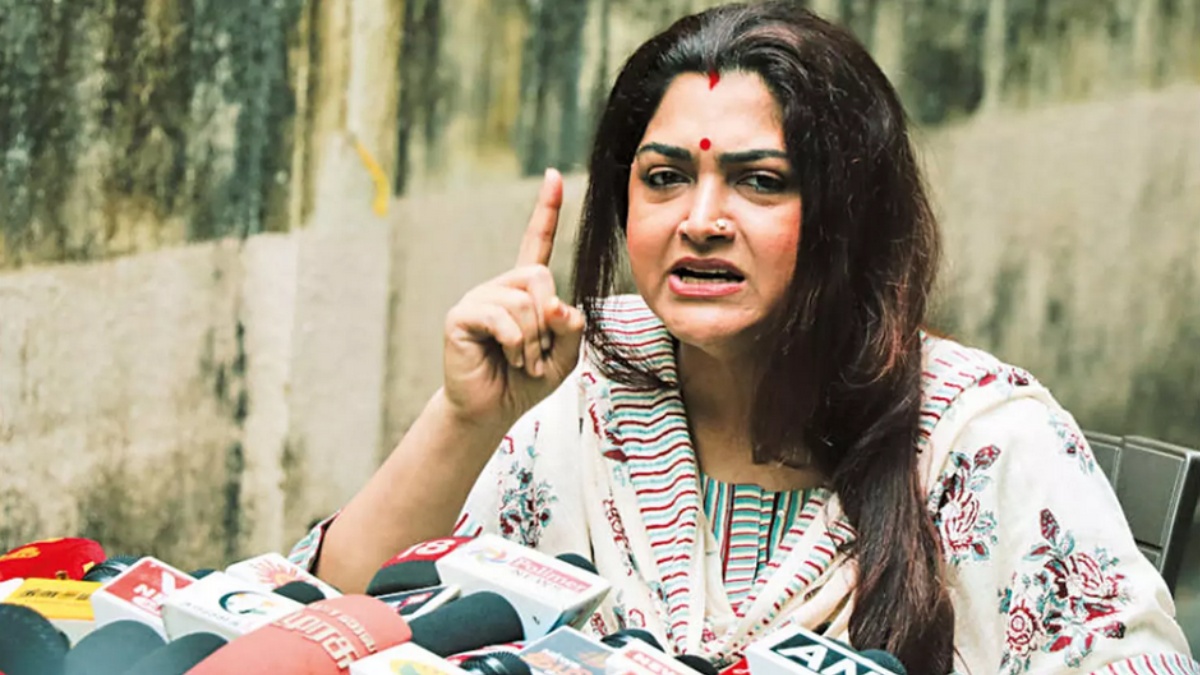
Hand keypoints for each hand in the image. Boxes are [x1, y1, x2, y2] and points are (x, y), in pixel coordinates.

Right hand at [441, 169, 585, 429]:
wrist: (491, 409)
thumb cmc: (526, 379)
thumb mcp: (565, 354)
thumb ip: (571, 327)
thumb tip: (556, 305)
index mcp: (525, 290)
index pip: (537, 242)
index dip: (545, 210)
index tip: (552, 176)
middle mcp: (500, 287)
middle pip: (538, 276)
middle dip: (548, 320)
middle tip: (537, 353)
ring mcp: (478, 298)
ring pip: (522, 301)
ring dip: (532, 340)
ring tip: (521, 361)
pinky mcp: (461, 316)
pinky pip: (499, 317)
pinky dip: (514, 343)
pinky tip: (507, 358)